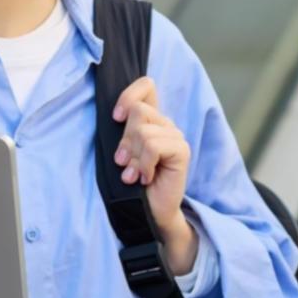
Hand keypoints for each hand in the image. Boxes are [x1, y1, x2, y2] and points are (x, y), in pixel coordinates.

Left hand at [112, 75, 192, 243]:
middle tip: (124, 163)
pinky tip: (145, 178)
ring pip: (143, 130)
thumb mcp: (122, 152)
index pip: (146, 86)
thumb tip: (118, 115)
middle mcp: (165, 125)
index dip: (128, 95)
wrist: (147, 212)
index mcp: (151, 120)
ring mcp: (175, 137)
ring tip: (133, 175)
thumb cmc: (131, 183)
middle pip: (138, 112)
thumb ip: (123, 131)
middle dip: (125, 140)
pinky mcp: (181, 150)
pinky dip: (144, 164)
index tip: (116, 118)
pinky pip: (153, 146)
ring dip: (133, 157)